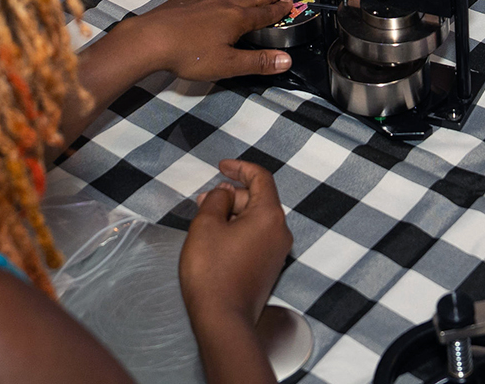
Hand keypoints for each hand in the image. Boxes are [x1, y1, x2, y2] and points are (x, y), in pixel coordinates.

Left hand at [128, 0, 294, 79]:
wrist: (152, 40)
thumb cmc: (190, 55)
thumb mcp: (228, 64)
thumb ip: (258, 62)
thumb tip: (286, 60)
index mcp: (236, 20)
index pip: (263, 14)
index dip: (278, 10)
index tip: (290, 3)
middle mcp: (222, 5)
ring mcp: (201, 0)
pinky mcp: (181, 1)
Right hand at [181, 160, 291, 329]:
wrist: (223, 319)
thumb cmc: (212, 271)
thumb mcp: (206, 226)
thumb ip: (217, 200)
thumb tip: (224, 193)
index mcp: (270, 216)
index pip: (261, 178)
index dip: (240, 167)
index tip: (221, 166)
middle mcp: (280, 232)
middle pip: (258, 199)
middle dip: (230, 195)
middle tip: (204, 201)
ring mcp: (277, 252)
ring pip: (255, 219)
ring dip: (232, 213)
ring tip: (206, 220)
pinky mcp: (269, 268)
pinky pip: (256, 237)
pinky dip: (238, 230)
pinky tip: (218, 238)